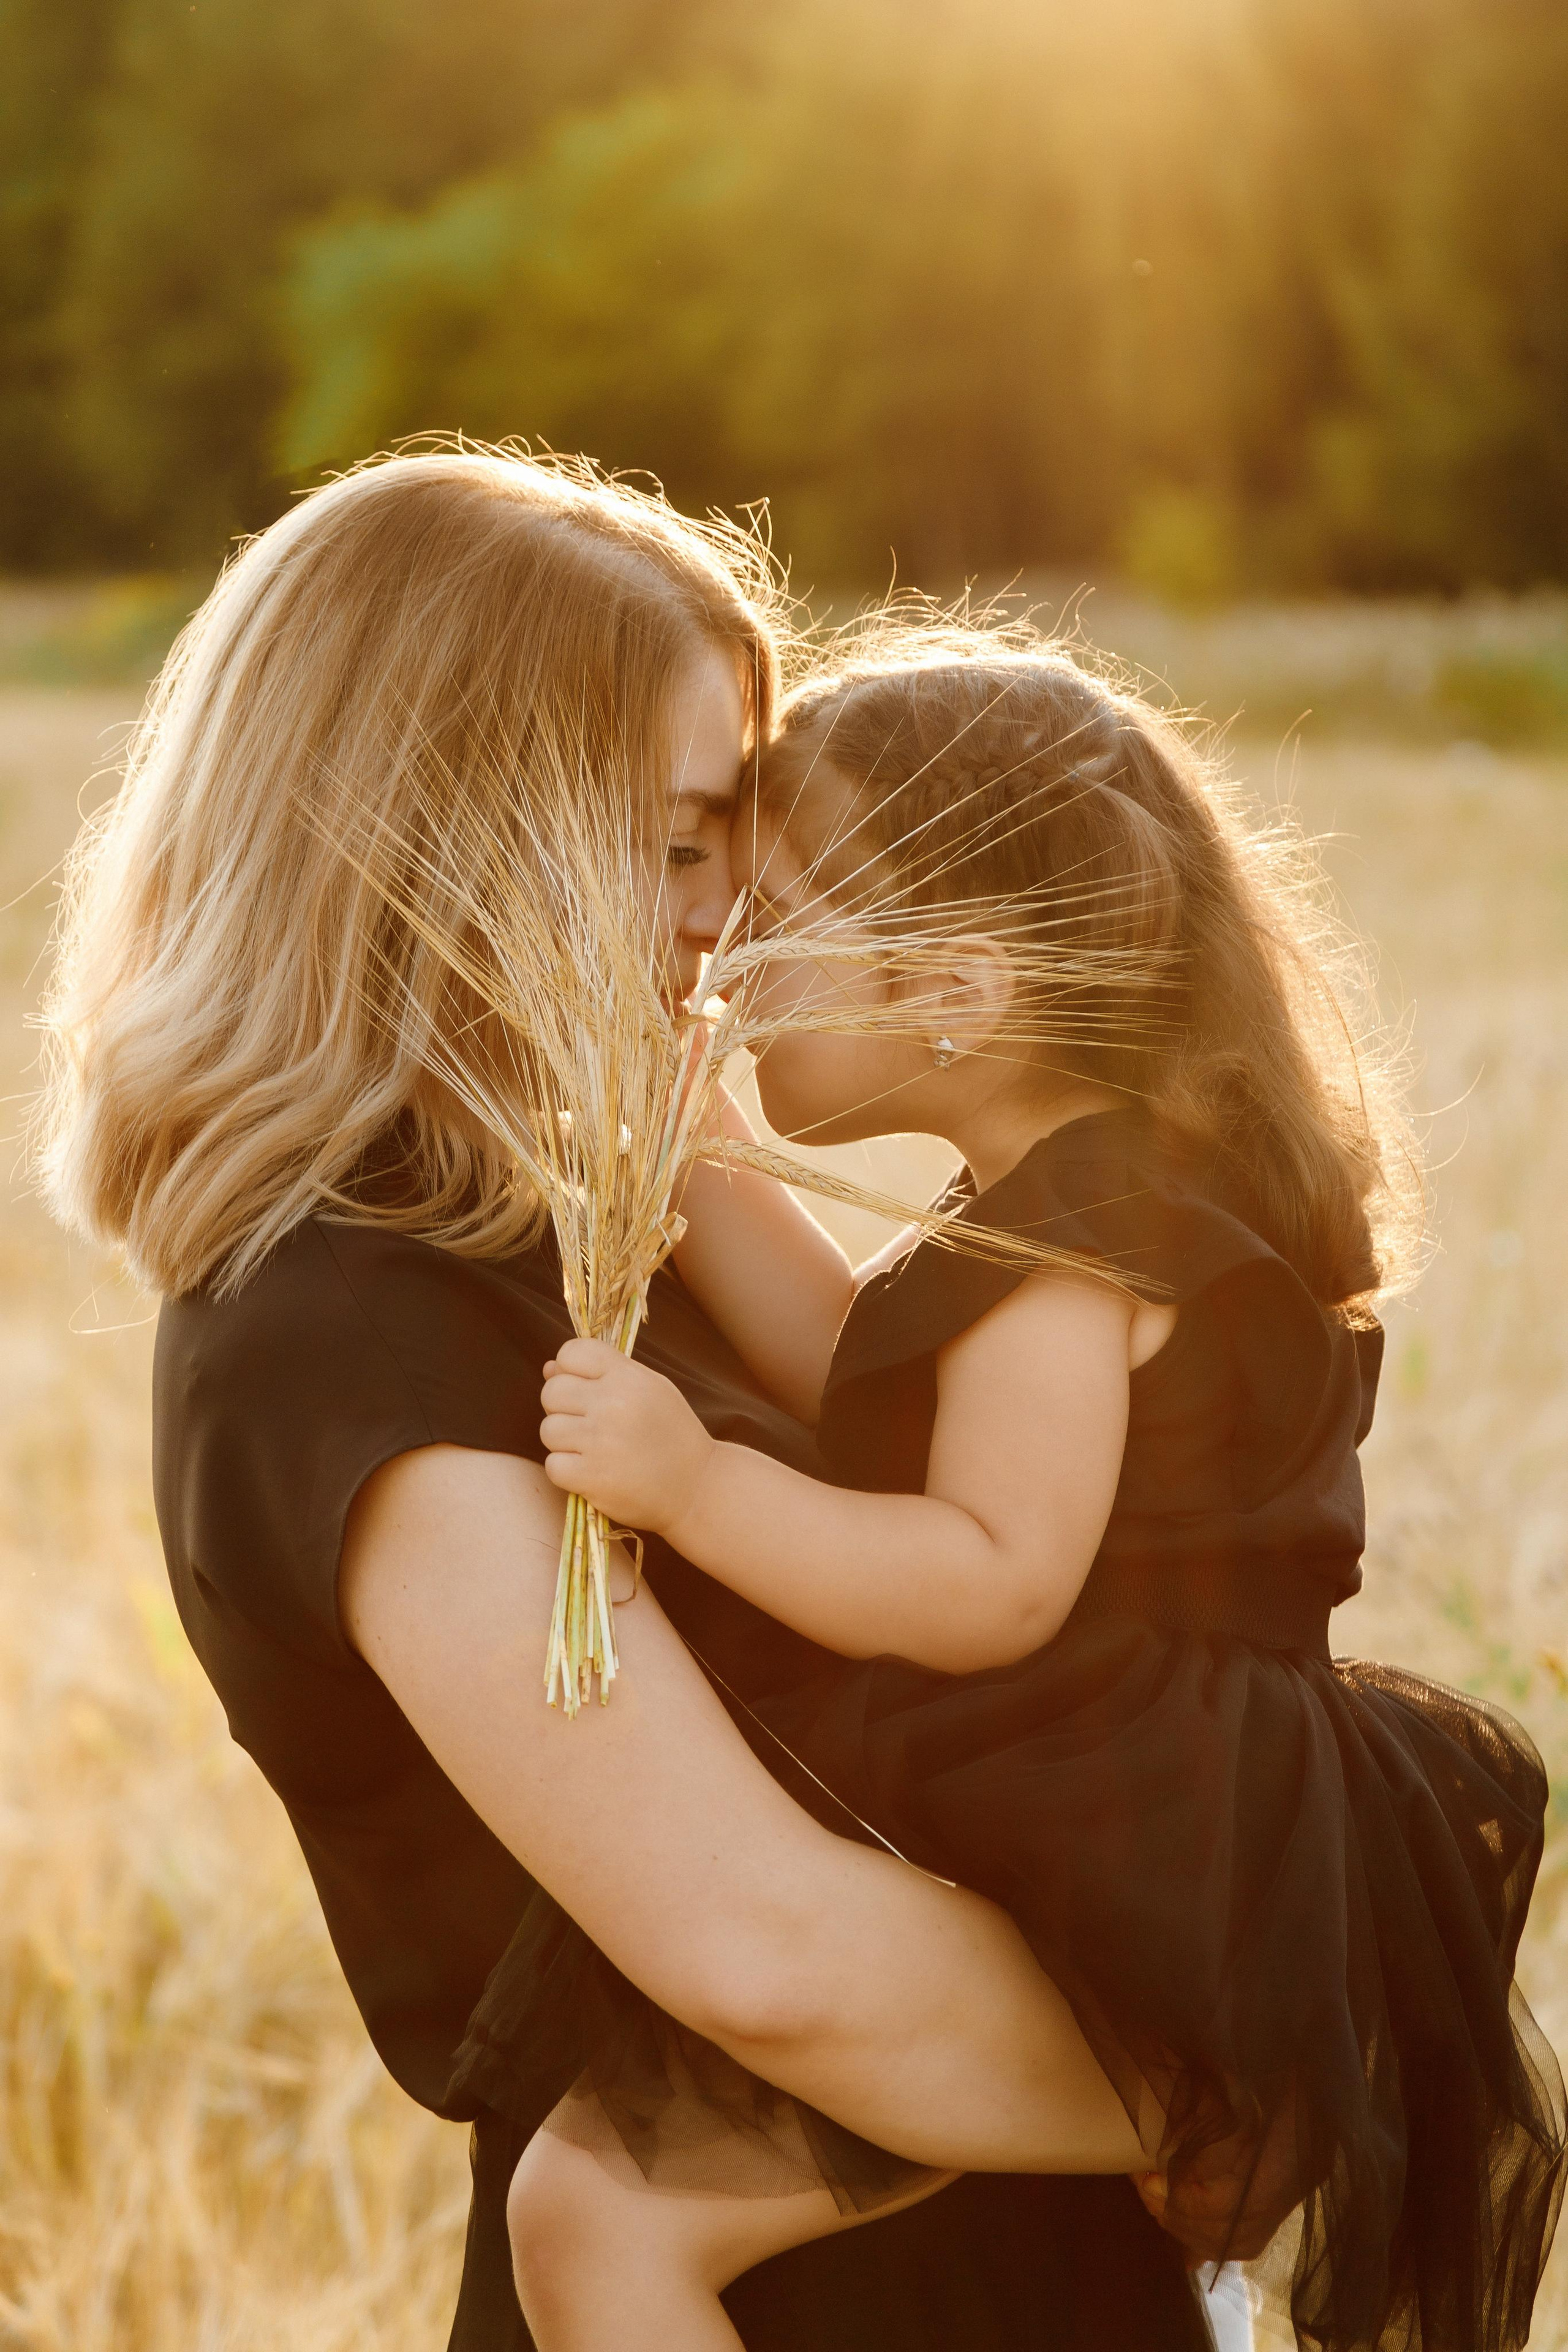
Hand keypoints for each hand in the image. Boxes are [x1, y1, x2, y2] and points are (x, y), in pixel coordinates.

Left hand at [540, 1338, 715, 1536]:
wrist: (697, 1487)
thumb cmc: (671, 1433)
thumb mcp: (650, 1390)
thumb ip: (602, 1374)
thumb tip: (548, 1368)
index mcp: (629, 1377)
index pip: (571, 1352)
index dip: (568, 1370)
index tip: (583, 1389)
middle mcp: (613, 1403)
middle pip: (552, 1392)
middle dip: (562, 1408)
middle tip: (588, 1424)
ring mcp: (601, 1441)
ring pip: (549, 1430)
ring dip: (564, 1442)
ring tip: (593, 1450)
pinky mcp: (592, 1477)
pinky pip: (553, 1465)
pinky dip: (567, 1472)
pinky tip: (592, 1472)